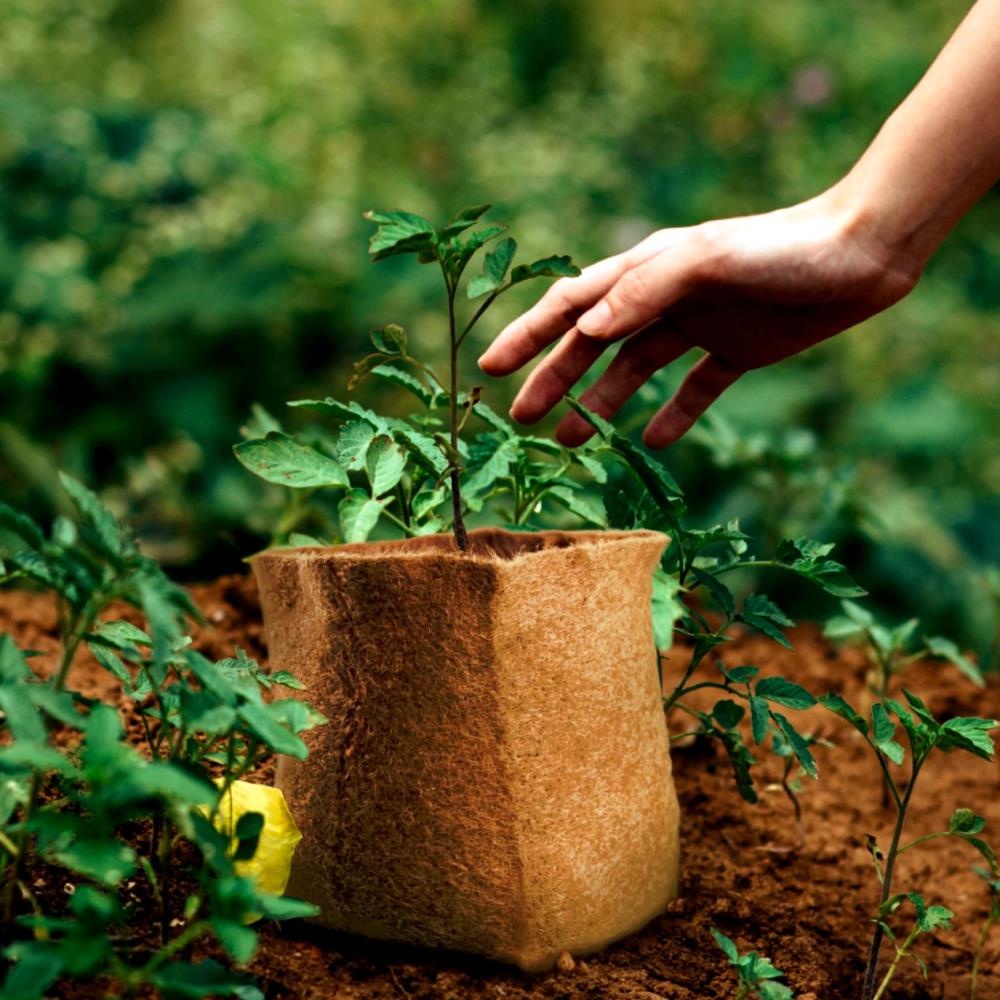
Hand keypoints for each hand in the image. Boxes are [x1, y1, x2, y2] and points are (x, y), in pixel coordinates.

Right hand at [477, 189, 920, 447]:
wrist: (864, 254)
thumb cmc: (784, 249)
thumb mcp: (708, 260)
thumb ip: (643, 290)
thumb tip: (585, 329)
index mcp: (648, 269)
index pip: (572, 304)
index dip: (528, 334)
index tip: (490, 368)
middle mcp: (665, 297)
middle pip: (594, 344)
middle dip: (553, 379)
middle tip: (522, 420)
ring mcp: (700, 324)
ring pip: (636, 370)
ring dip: (601, 404)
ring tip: (572, 442)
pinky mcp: (738, 350)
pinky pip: (695, 388)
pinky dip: (673, 414)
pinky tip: (653, 440)